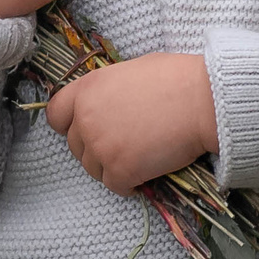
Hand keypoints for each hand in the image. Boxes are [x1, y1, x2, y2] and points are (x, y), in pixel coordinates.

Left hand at [44, 54, 218, 195]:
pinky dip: (129, 184)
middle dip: (95, 149)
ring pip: (93, 169)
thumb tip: (110, 106)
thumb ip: (109, 92)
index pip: (55, 115)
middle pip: (76, 146)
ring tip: (137, 159)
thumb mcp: (130, 72)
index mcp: (87, 89)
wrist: (203, 100)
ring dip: (111, 168)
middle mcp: (86, 118)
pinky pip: (115, 186)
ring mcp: (101, 146)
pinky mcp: (119, 170)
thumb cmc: (176, 79)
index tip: (85, 131)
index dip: (69, 125)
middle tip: (122, 146)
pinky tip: (144, 175)